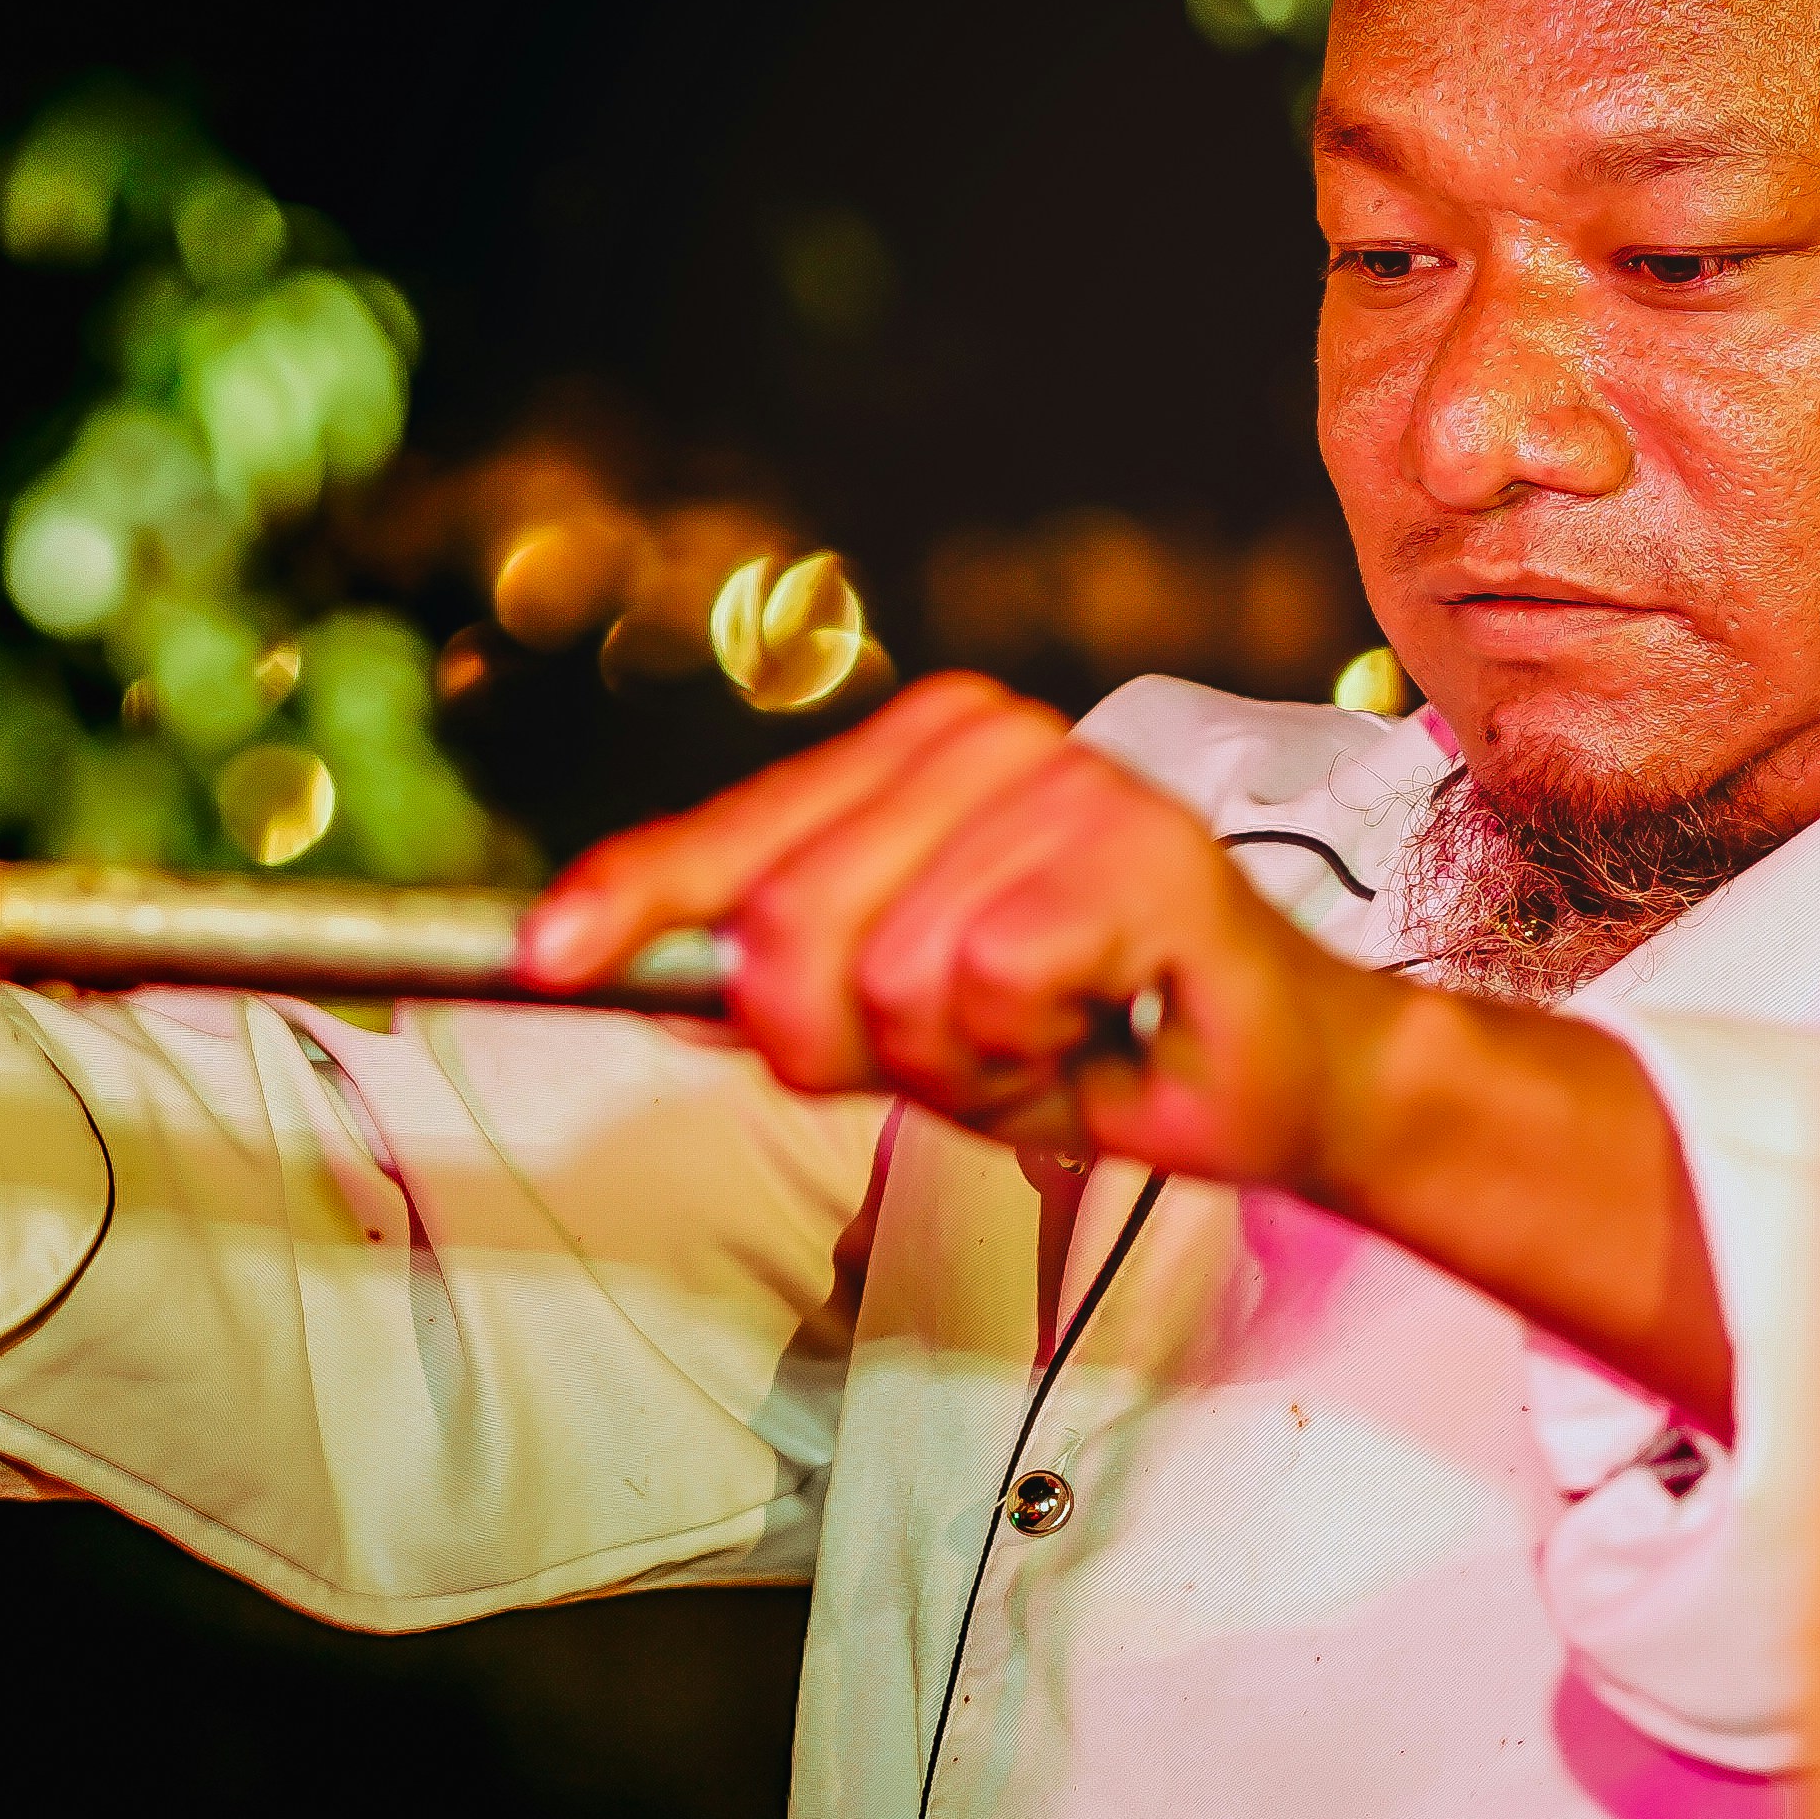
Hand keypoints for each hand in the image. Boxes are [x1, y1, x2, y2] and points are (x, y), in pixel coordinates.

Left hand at [518, 672, 1739, 1421]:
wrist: (1276, 1082)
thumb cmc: (1088, 1036)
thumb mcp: (899, 1013)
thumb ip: (774, 975)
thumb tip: (600, 959)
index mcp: (916, 752)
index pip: (736, 833)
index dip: (636, 904)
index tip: (542, 955)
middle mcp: (982, 736)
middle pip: (786, 926)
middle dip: (848, 1043)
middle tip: (966, 1052)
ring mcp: (1062, 778)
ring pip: (886, 973)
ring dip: (959, 1060)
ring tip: (1044, 1035)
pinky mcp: (1133, 848)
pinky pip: (984, 982)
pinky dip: (1029, 1051)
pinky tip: (1097, 1024)